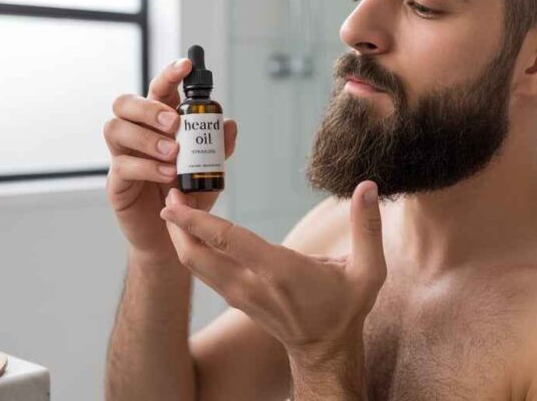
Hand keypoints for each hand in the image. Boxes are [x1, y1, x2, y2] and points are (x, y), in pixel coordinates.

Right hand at [103, 58, 237, 262]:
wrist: (172, 237)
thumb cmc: (186, 197)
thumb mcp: (209, 172)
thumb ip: (218, 149)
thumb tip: (228, 124)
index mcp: (157, 125)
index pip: (158, 91)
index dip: (169, 75)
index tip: (186, 66)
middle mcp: (136, 135)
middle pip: (125, 102)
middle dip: (149, 107)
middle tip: (175, 123)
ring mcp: (122, 157)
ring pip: (115, 128)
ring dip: (146, 136)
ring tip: (173, 153)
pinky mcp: (116, 183)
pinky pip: (122, 165)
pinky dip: (147, 167)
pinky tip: (167, 174)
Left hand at [159, 181, 386, 357]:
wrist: (325, 351)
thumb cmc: (345, 308)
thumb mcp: (368, 271)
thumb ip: (367, 227)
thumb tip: (368, 186)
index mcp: (279, 272)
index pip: (228, 241)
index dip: (198, 221)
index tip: (175, 203)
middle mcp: (251, 284)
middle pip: (196, 255)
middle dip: (176, 226)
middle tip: (168, 194)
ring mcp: (239, 295)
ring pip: (195, 266)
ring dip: (181, 237)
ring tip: (176, 206)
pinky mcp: (236, 298)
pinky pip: (205, 272)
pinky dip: (193, 250)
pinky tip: (191, 230)